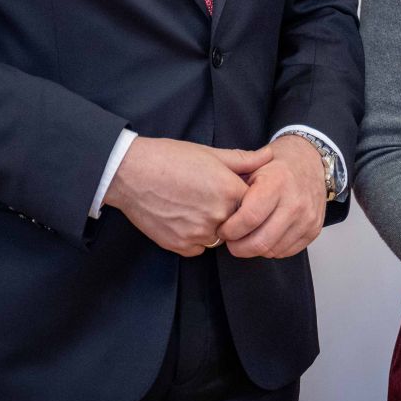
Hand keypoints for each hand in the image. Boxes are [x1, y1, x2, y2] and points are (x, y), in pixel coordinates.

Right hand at [102, 137, 248, 255]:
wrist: (131, 173)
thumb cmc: (170, 158)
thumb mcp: (210, 153)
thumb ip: (243, 159)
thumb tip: (269, 157)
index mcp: (230, 191)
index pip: (255, 204)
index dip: (244, 197)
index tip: (233, 190)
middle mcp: (218, 216)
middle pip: (238, 222)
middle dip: (229, 212)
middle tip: (209, 196)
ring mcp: (199, 234)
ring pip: (219, 237)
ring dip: (213, 226)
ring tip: (194, 205)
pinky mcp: (181, 246)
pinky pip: (199, 247)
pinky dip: (195, 237)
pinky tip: (183, 217)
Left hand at [217, 135, 328, 258]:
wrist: (309, 161)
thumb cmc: (277, 166)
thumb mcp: (252, 165)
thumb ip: (234, 184)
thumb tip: (216, 210)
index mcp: (277, 182)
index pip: (249, 218)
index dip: (230, 229)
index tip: (222, 229)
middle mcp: (295, 202)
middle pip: (261, 241)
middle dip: (238, 247)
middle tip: (231, 241)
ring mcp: (307, 218)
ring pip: (272, 250)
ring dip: (254, 249)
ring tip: (247, 237)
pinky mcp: (314, 230)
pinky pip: (286, 252)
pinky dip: (271, 248)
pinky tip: (265, 235)